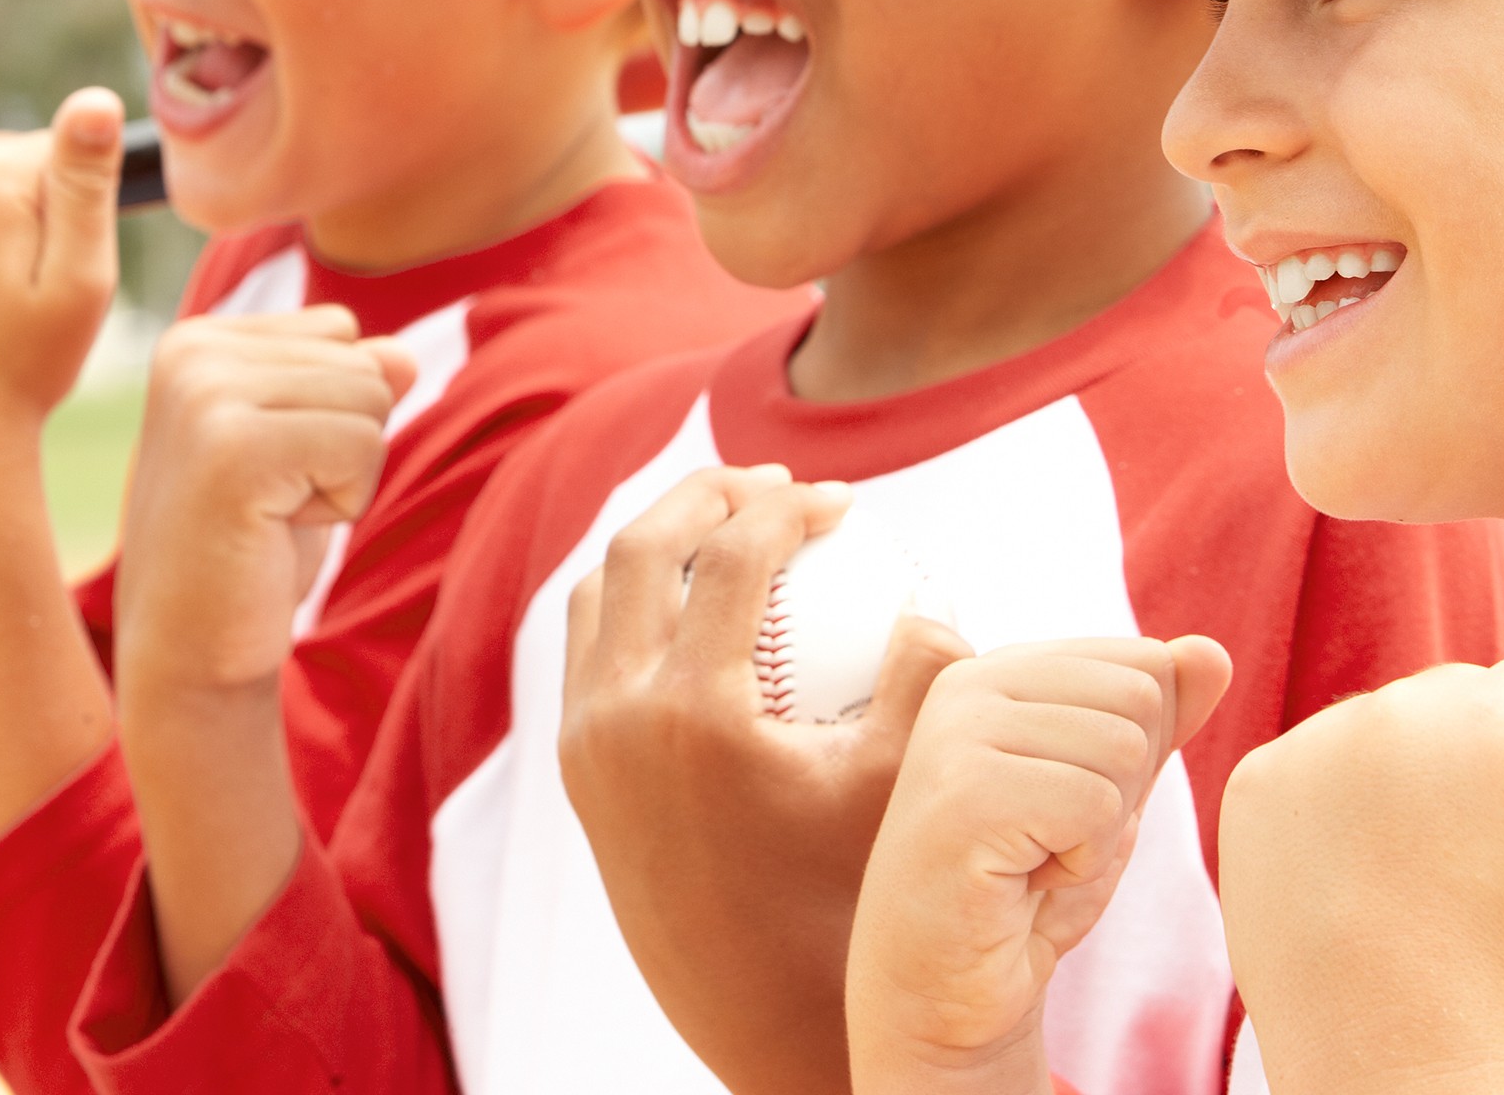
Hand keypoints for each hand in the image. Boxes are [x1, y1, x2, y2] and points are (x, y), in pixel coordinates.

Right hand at [113, 308, 418, 699]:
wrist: (190, 653)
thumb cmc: (250, 550)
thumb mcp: (307, 450)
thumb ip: (350, 385)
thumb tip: (403, 356)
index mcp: (198, 341)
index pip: (339, 331)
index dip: (330, 412)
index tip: (265, 470)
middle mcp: (191, 352)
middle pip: (362, 362)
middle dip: (343, 445)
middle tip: (268, 504)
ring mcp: (205, 394)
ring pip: (371, 399)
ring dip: (345, 476)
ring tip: (271, 516)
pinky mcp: (233, 447)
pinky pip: (364, 445)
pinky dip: (344, 501)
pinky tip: (275, 532)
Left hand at [560, 468, 970, 1094]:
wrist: (767, 1016)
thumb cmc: (852, 901)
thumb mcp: (904, 787)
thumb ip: (926, 677)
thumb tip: (925, 593)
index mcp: (693, 714)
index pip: (732, 557)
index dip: (788, 508)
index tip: (841, 502)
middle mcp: (617, 722)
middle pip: (639, 549)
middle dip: (708, 495)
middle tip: (775, 486)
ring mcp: (585, 749)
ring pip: (597, 594)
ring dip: (660, 540)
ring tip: (731, 524)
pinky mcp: (578, 774)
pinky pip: (589, 649)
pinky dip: (634, 599)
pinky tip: (697, 602)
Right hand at [846, 635, 1231, 1094]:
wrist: (944, 996)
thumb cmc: (1022, 895)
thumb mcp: (1111, 796)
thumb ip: (1159, 721)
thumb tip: (1213, 651)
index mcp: (1001, 671)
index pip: (1142, 661)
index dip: (1137, 753)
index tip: (1066, 807)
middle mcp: (970, 684)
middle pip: (1140, 699)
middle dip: (1123, 789)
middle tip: (1049, 842)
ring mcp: (958, 733)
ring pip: (1122, 750)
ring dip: (1100, 833)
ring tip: (1032, 860)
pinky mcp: (964, 793)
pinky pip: (1095, 806)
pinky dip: (1080, 863)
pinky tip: (1022, 882)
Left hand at [1216, 635, 1503, 1094]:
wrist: (1399, 1057)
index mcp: (1498, 710)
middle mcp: (1398, 702)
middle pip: (1471, 692)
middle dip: (1489, 755)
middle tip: (1484, 864)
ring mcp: (1316, 738)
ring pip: (1396, 722)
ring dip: (1415, 773)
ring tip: (1424, 873)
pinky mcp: (1257, 779)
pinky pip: (1321, 757)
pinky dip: (1340, 800)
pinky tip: (1360, 873)